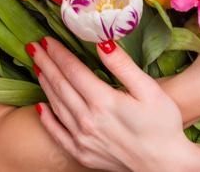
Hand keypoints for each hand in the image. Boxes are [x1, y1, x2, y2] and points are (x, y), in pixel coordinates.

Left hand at [30, 36, 195, 171]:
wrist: (166, 165)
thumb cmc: (163, 125)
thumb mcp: (149, 89)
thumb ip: (123, 65)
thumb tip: (102, 42)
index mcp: (103, 101)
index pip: (72, 70)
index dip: (58, 53)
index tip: (47, 40)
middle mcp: (87, 120)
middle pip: (60, 85)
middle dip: (45, 63)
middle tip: (33, 47)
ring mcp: (83, 139)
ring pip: (56, 106)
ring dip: (44, 84)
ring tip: (37, 67)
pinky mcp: (83, 154)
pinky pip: (57, 134)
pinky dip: (46, 119)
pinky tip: (40, 106)